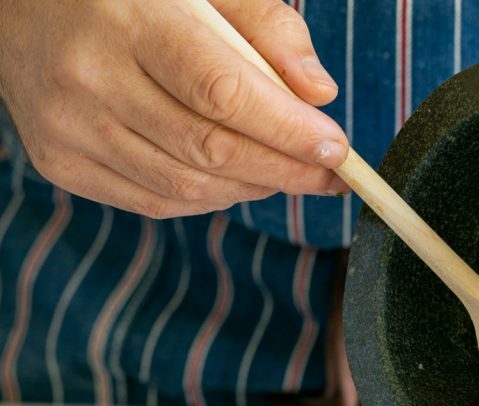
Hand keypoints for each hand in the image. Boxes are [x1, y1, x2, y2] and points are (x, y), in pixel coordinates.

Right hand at [0, 0, 348, 216]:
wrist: (17, 5)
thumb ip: (265, 26)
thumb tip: (319, 93)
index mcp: (126, 19)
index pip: (222, 92)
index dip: (286, 130)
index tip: (336, 150)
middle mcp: (88, 77)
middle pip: (208, 150)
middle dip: (283, 170)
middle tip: (328, 176)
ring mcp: (68, 128)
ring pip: (185, 186)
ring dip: (250, 188)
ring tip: (283, 173)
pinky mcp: (60, 163)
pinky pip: (155, 202)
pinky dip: (207, 198)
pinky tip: (232, 179)